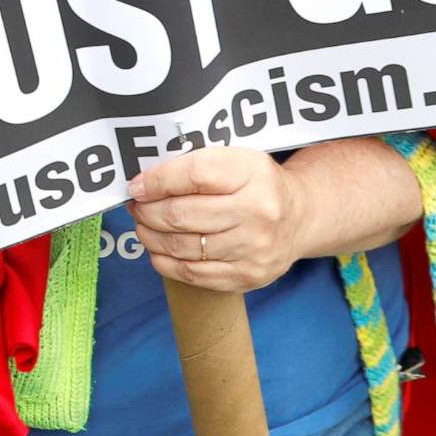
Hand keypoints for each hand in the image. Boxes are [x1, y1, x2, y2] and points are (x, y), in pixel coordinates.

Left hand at [129, 146, 310, 294]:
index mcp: (251, 173)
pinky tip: (159, 250)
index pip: (192, 175)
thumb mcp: (234, 159)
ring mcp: (254, 248)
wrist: (299, 217)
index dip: (156, 181)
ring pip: (182, 246)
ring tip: (144, 226)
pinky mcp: (248, 276)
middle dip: (147, 211)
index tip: (136, 186)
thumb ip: (193, 164)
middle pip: (181, 214)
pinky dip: (165, 261)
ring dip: (151, 236)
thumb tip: (143, 183)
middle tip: (137, 207)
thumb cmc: (255, 184)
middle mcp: (257, 212)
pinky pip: (192, 273)